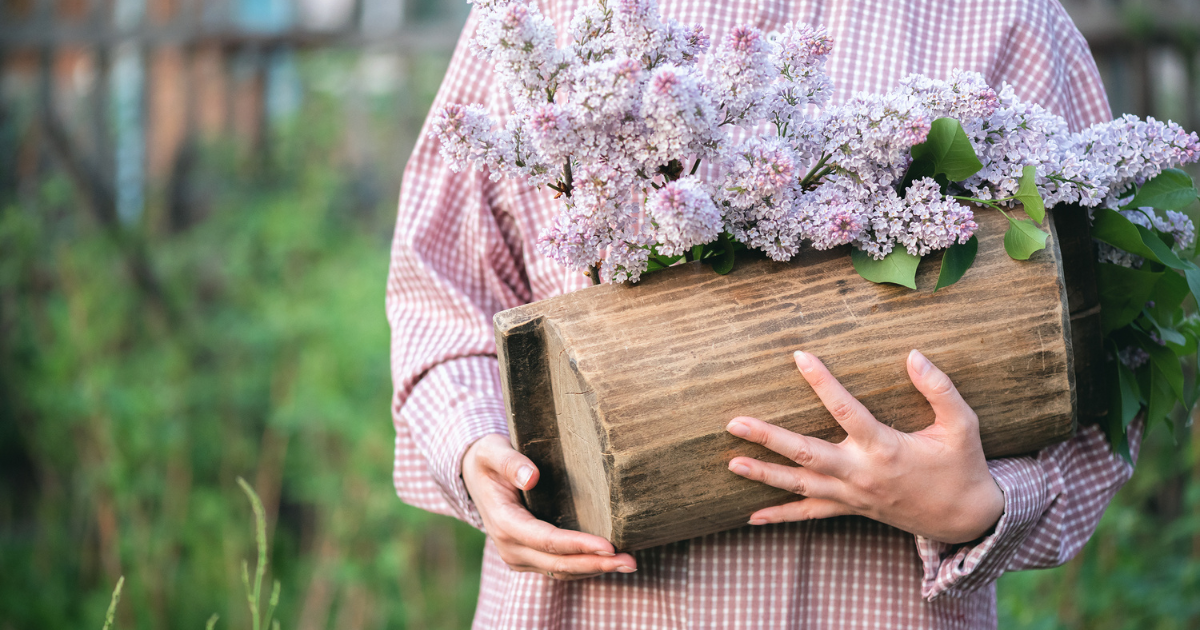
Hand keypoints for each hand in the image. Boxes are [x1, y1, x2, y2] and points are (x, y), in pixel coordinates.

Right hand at [462, 434, 637, 578]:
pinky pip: (558, 569)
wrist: (474, 476)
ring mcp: (518, 556)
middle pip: (558, 563)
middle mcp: (510, 547)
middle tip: (631, 562)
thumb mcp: (493, 450)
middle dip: (595, 564)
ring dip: (594, 569)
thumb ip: (511, 462)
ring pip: (560, 571)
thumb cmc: (488, 458)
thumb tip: (532, 476)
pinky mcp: (528, 558)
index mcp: (503, 522)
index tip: (608, 544)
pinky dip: (584, 567)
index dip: (578, 544)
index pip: (546, 539)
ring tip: (629, 563)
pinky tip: (608, 562)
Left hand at [726, 349, 1003, 543]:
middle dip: (768, 438)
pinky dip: (781, 515)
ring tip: (731, 463)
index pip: (845, 409)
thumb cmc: (962, 466)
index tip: (799, 356)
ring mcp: (853, 495)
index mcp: (886, 447)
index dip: (821, 381)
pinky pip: (810, 514)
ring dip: (764, 474)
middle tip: (735, 422)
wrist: (966, 518)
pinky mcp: (852, 509)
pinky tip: (752, 516)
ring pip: (800, 485)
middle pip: (806, 454)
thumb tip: (914, 354)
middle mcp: (862, 473)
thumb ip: (939, 388)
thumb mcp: (962, 425)